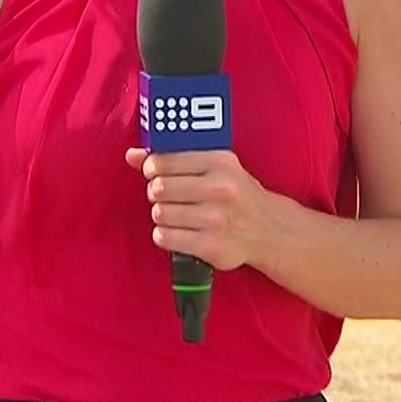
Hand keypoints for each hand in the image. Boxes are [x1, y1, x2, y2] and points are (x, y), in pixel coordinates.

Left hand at [125, 148, 280, 271]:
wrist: (269, 230)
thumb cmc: (235, 194)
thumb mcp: (214, 167)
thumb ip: (171, 158)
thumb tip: (131, 155)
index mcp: (220, 162)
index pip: (163, 162)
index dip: (152, 169)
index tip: (156, 173)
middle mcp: (220, 189)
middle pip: (158, 189)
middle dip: (157, 193)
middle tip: (170, 197)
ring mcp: (216, 219)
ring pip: (159, 214)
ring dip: (162, 216)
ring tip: (179, 215)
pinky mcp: (210, 246)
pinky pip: (164, 237)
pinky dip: (165, 235)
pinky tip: (180, 232)